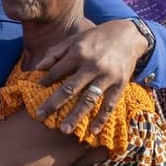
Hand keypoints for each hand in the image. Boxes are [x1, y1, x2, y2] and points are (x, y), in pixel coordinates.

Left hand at [35, 20, 144, 134]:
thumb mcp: (75, 39)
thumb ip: (55, 52)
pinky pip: (109, 104)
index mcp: (79, 53)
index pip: (57, 71)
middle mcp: (92, 65)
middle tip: (40, 117)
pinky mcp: (120, 84)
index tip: (36, 91)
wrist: (129, 35)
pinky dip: (102, 118)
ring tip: (64, 130)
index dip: (46, 81)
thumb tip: (37, 68)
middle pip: (70, 88)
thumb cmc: (96, 38)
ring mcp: (107, 76)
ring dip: (76, 116)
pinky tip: (93, 130)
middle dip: (54, 104)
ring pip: (89, 99)